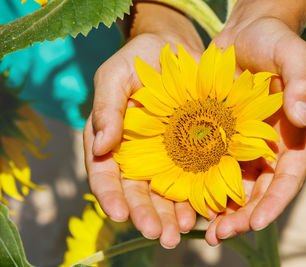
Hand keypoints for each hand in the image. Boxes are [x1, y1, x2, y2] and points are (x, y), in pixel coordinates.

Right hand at [83, 3, 203, 248]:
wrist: (178, 51)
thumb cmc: (141, 60)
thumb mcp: (116, 75)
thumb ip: (106, 107)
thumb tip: (99, 146)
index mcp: (113, 141)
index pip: (106, 175)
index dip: (110, 196)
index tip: (119, 214)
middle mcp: (138, 156)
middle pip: (138, 193)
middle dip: (146, 215)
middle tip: (158, 234)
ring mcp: (166, 157)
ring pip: (165, 194)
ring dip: (171, 216)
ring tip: (180, 232)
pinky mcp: (193, 153)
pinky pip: (194, 179)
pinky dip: (197, 198)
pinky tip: (204, 211)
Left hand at [205, 3, 305, 244]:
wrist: (244, 34)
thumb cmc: (274, 42)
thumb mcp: (293, 53)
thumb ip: (302, 81)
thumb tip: (300, 115)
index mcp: (293, 136)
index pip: (288, 177)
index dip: (275, 202)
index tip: (256, 222)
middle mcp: (270, 147)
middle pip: (260, 191)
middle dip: (243, 215)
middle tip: (221, 235)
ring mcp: (244, 145)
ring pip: (236, 187)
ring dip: (223, 211)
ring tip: (205, 232)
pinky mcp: (221, 138)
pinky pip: (214, 168)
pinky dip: (205, 188)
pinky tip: (190, 204)